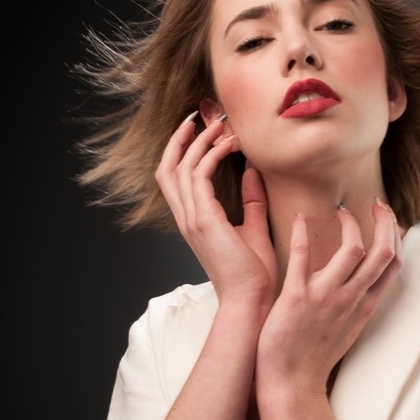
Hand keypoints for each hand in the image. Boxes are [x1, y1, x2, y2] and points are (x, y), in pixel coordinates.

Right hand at [155, 114, 276, 307]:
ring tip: (221, 126)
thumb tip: (252, 171)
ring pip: (181, 167)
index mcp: (193, 222)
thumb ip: (251, 200)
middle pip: (167, 168)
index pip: (175, 179)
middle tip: (200, 118)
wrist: (251, 300)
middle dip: (181, 140)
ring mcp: (191, 219)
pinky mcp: (203, 220)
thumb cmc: (253, 274)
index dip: (181, 151)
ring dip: (200, 142)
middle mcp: (186, 218)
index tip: (200, 130)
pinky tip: (231, 146)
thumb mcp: (253, 228)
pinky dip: (212, 155)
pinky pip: (199, 176)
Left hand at [256, 200, 401, 395]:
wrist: (292, 383)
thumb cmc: (315, 357)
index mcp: (364, 306)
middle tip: (376, 203)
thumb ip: (356, 304)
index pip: (393, 265)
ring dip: (349, 223)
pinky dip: (302, 232)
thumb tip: (361, 282)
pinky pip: (302, 256)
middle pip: (382, 253)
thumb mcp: (348, 330)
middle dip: (384, 221)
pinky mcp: (297, 297)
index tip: (387, 218)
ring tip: (340, 211)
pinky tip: (300, 217)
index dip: (394, 236)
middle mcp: (351, 299)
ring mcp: (326, 297)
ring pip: (352, 250)